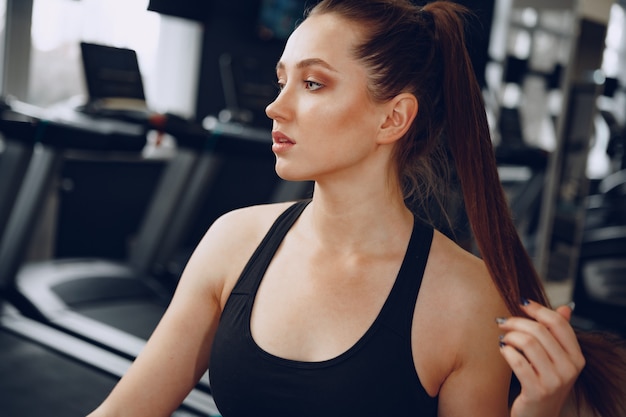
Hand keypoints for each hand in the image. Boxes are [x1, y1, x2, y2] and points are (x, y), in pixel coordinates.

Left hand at [497, 300, 584, 416]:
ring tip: (503, 338)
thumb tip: (566, 307)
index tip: (522, 302)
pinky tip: (502, 350)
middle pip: (539, 331)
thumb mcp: (557, 359)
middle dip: (516, 322)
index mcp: (576, 357)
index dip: (538, 309)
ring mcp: (555, 381)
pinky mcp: (538, 391)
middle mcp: (570, 369)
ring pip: (528, 343)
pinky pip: (518, 361)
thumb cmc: (544, 383)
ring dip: (509, 336)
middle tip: (502, 322)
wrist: (537, 416)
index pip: (559, 323)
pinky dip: (506, 351)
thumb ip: (560, 334)